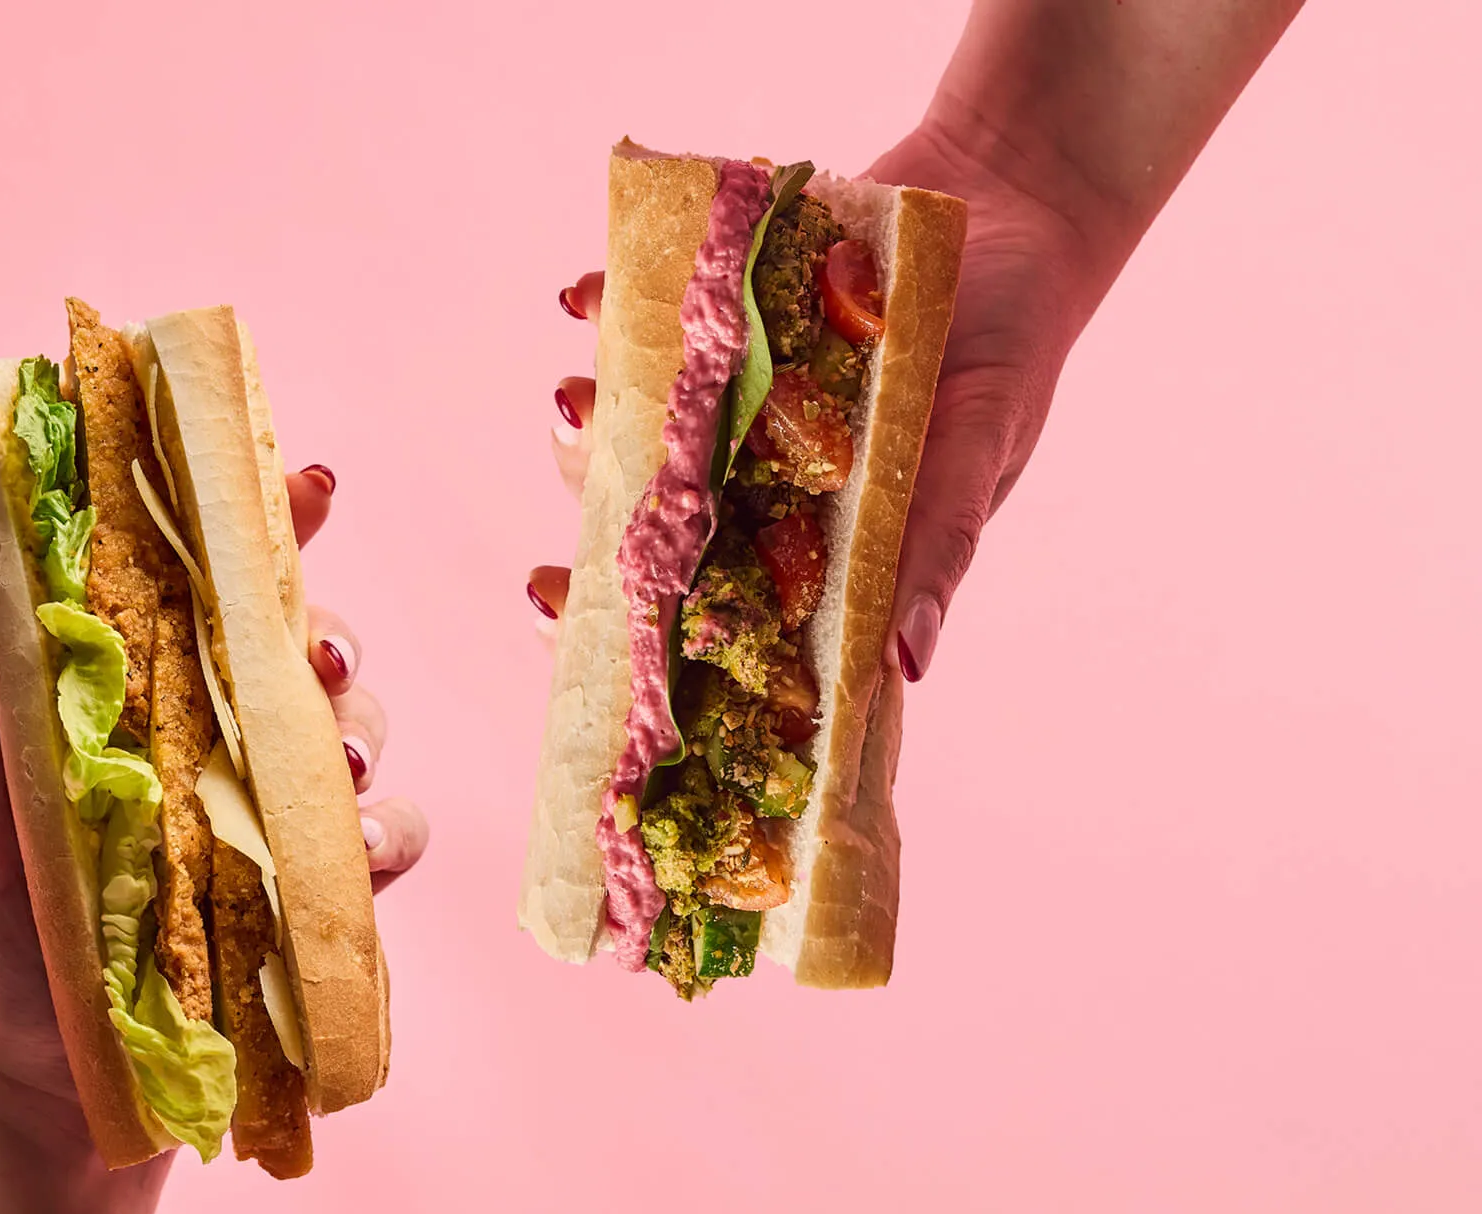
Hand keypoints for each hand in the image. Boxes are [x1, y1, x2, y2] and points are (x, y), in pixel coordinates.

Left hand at [0, 467, 428, 1157]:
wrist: (54, 1095)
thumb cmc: (13, 940)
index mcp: (149, 695)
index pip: (212, 584)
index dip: (264, 522)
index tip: (300, 484)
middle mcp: (225, 737)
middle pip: (304, 642)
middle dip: (330, 627)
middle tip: (317, 648)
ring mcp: (280, 815)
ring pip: (359, 728)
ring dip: (366, 727)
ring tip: (345, 762)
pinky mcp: (319, 896)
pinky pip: (387, 841)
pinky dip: (386, 834)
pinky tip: (358, 853)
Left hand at [531, 148, 1096, 681]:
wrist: (1018, 189)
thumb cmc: (1015, 338)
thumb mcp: (984, 439)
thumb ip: (939, 541)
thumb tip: (907, 663)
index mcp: (817, 531)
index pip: (723, 612)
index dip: (642, 643)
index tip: (570, 631)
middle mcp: (758, 473)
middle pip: (650, 527)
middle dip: (594, 536)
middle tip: (557, 542)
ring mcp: (729, 394)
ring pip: (629, 430)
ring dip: (590, 423)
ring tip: (576, 399)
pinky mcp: (715, 310)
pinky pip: (640, 317)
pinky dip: (603, 308)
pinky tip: (581, 297)